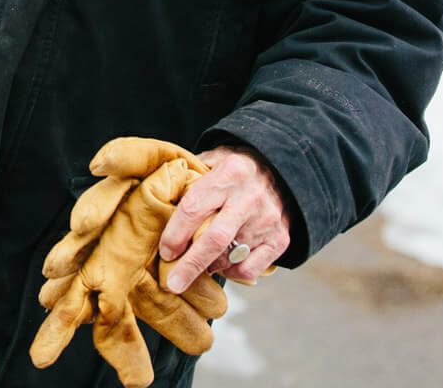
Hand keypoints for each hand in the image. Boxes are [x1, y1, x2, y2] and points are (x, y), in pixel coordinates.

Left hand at [156, 146, 290, 291]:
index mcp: (229, 173)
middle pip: (214, 239)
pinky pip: (249, 269)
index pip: (194, 208)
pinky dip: (232, 272)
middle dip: (190, 265)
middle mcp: (249, 197)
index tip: (165, 252)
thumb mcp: (214, 159)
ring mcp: (267, 220)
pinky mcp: (280, 239)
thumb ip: (189, 176)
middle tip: (172, 284)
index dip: (175, 233)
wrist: (284, 169)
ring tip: (198, 264)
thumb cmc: (237, 168)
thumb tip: (158, 202)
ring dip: (209, 266)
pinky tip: (224, 264)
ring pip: (230, 257)